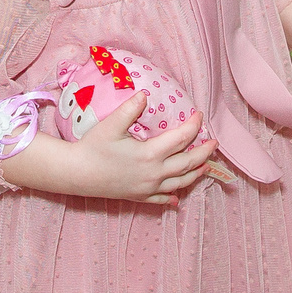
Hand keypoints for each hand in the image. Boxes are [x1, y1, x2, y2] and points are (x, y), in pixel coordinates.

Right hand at [1, 93, 213, 204]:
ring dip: (195, 174)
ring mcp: (147, 187)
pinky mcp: (138, 196)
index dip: (193, 126)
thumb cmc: (92, 147)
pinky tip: (177, 198)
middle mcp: (154, 173)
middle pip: (188, 163)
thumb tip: (146, 94)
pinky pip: (161, 199)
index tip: (199, 115)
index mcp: (150, 154)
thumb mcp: (111, 125)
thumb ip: (130, 109)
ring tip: (205, 167)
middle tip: (215, 143)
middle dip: (204, 152)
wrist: (76, 174)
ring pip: (180, 182)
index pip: (181, 138)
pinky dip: (172, 197)